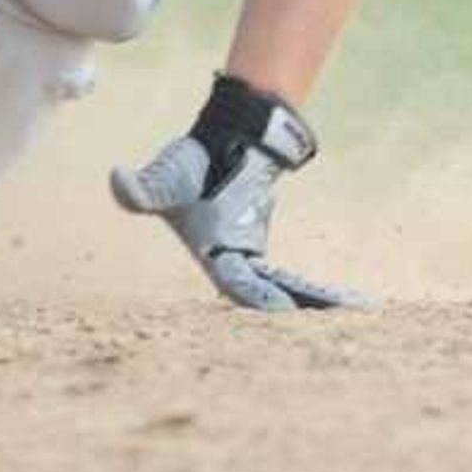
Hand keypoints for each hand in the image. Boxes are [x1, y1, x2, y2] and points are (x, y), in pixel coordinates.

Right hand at [106, 72, 367, 312]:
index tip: (284, 308)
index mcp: (210, 253)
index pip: (236, 282)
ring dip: (315, 309)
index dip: (257, 295)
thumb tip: (117, 180)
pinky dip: (317, 295)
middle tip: (333, 327)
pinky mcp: (263, 254)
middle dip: (297, 313)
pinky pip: (293, 282)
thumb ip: (141, 189)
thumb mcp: (164, 178)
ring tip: (354, 319)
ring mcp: (247, 261)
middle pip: (267, 297)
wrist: (216, 143)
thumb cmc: (188, 165)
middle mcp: (229, 265)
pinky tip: (350, 306)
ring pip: (285, 294)